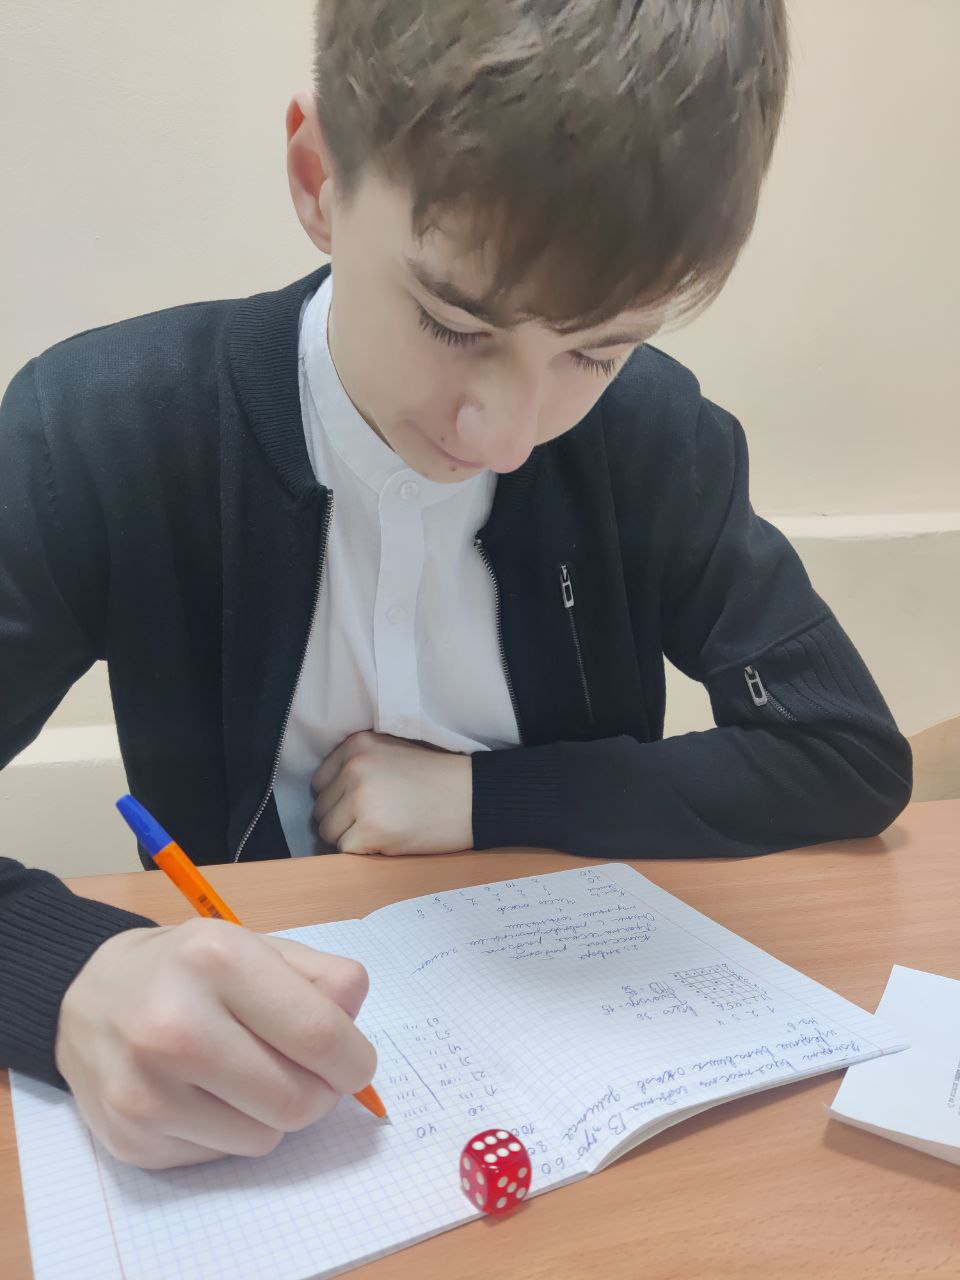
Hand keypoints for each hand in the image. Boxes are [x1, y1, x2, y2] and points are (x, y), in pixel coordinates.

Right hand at [54, 920, 375, 1169]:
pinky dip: (232, 1130)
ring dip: (275, 1114)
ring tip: (249, 1073)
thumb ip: (320, 977)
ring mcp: (146, 1091)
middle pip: (297, 1100)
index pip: (318, 1036)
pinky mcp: (133, 1141)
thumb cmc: (190, 970)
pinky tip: (205, 1092)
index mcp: (216, 961)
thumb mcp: (257, 946)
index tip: (355, 1062)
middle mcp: (172, 1026)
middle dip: (321, 1092)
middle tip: (307, 1070)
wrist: (88, 999)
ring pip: (265, 1139)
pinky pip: (223, 1156)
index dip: (354, 1059)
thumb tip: (354, 1025)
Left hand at [311, 731, 472, 854]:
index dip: (339, 799)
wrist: (474, 797)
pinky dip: (364, 851)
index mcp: (356, 745)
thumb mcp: (392, 752)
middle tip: (379, 818)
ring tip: (384, 829)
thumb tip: (327, 794)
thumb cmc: (437, 778)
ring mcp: (361, 798)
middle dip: (343, 820)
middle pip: (321, 809)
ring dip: (351, 837)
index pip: (320, 783)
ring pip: (328, 832)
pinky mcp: (371, 828)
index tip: (364, 804)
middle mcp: (354, 767)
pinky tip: (389, 840)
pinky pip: (345, 850)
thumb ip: (359, 764)